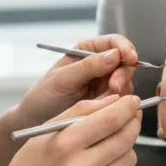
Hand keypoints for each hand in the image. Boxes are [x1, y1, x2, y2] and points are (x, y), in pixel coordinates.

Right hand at [0, 95, 142, 165]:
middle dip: (132, 124)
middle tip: (129, 119)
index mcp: (64, 144)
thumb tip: (115, 100)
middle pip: (126, 137)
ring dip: (126, 149)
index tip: (132, 102)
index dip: (127, 107)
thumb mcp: (45, 132)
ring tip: (108, 149)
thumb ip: (80, 111)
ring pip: (131, 158)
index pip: (110, 119)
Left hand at [12, 35, 138, 132]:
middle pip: (125, 63)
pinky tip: (101, 109)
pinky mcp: (106, 102)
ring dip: (118, 92)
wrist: (35, 122)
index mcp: (86, 51)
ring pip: (126, 83)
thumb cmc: (43, 96)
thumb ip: (88, 67)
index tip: (129, 58)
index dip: (124, 48)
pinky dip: (115, 105)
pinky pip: (121, 101)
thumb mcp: (62, 79)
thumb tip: (114, 55)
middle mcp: (99, 65)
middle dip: (122, 74)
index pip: (113, 42)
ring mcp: (104, 84)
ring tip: (100, 101)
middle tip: (114, 86)